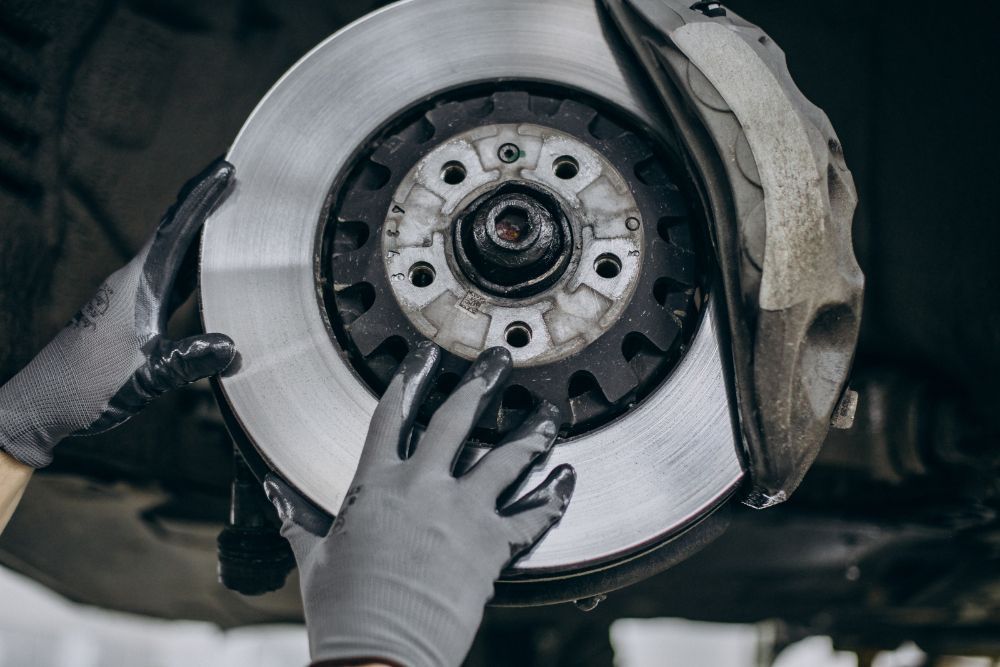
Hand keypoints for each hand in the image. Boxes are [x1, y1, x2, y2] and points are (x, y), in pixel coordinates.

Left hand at [0, 159, 236, 467]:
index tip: (225, 171)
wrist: (42, 405)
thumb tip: (232, 348)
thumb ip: (188, 361)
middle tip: (233, 178)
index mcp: (135, 286)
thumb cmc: (85, 389)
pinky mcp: (131, 314)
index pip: (175, 231)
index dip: (202, 199)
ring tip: (229, 212)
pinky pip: (169, 277)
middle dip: (203, 203)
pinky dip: (192, 262)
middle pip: (174, 231)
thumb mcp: (143, 378)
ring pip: (172, 253)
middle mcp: (132, 283)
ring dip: (199, 231)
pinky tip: (207, 264)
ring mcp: (130, 297)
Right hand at [265, 343, 575, 666]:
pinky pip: (532, 515)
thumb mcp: (314, 558)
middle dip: (480, 384)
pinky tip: (567, 479)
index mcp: (376, 484)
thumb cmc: (345, 610)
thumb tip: (272, 495)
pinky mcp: (491, 545)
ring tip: (546, 414)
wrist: (379, 651)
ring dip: (530, 432)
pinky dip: (554, 496)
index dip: (409, 379)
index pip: (392, 415)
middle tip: (499, 362)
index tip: (424, 358)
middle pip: (456, 419)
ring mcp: (462, 513)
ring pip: (506, 458)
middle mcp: (423, 488)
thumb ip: (296, 520)